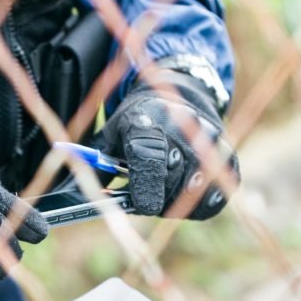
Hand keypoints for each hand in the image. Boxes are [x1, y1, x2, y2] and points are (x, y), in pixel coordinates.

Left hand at [95, 68, 239, 219]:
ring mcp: (212, 146)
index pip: (149, 160)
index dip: (142, 190)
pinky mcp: (229, 163)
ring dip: (171, 202)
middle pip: (169, 186)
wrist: (180, 94)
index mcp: (150, 121)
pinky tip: (182, 189)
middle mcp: (186, 130)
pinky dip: (193, 206)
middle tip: (141, 191)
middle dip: (151, 197)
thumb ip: (94, 169)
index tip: (137, 204)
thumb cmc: (136, 124)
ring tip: (162, 185)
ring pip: (189, 198)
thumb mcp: (109, 138)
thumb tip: (70, 201)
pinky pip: (210, 204)